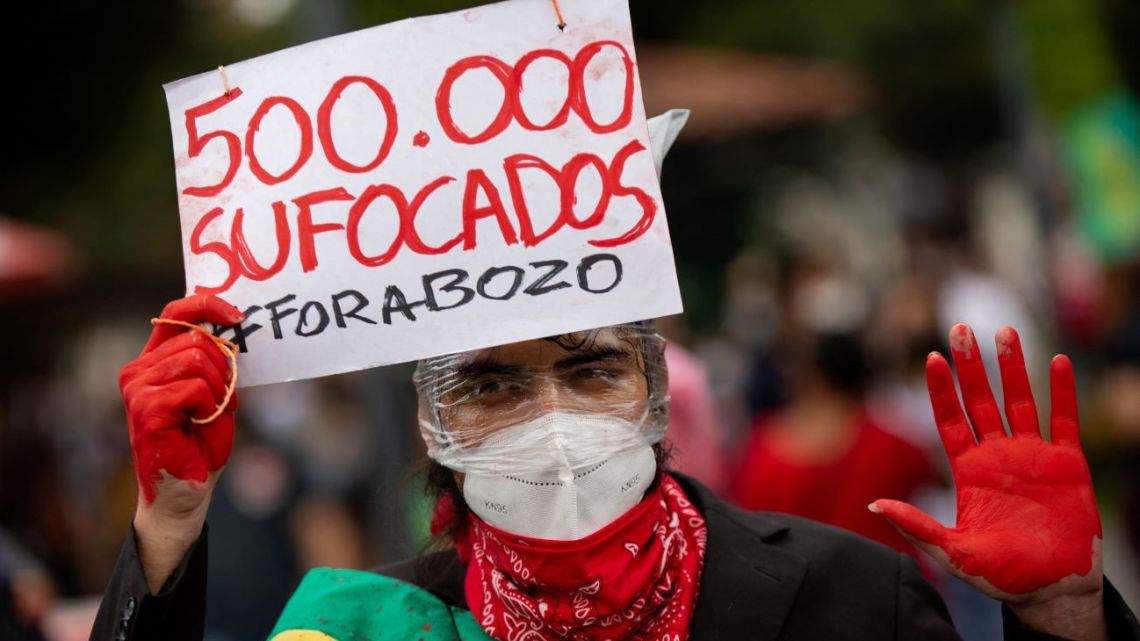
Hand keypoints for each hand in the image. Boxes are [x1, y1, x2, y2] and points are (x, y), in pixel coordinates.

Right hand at [119, 294, 241, 590]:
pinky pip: (196, 388)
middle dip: (225, 370)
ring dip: (218, 391)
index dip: (206, 304)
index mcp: (153, 362)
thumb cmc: (199, 445)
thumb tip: (230, 326)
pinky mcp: (146, 408)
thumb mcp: (215, 394)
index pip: (175, 313)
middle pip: (199, 339)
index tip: (236, 315)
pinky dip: (209, 407)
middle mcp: (138, 370)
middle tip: (216, 404)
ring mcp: (138, 389)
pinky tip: (195, 426)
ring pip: (200, 360)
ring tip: (204, 418)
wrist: (186, 492)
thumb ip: (215, 362)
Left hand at [870, 324, 1104, 638]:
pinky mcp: (1068, 464)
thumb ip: (918, 527)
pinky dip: (1061, 392)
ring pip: (1019, 401)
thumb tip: (875, 505)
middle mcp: (998, 456)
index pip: (950, 420)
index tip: (931, 358)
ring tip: (1003, 330)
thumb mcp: (954, 553)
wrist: (1054, 591)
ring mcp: (1033, 456)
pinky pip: (1063, 420)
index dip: (942, 390)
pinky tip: (1056, 362)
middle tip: (960, 326)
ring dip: (1012, 367)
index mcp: (969, 471)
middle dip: (972, 366)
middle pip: (981, 400)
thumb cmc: (1003, 576)